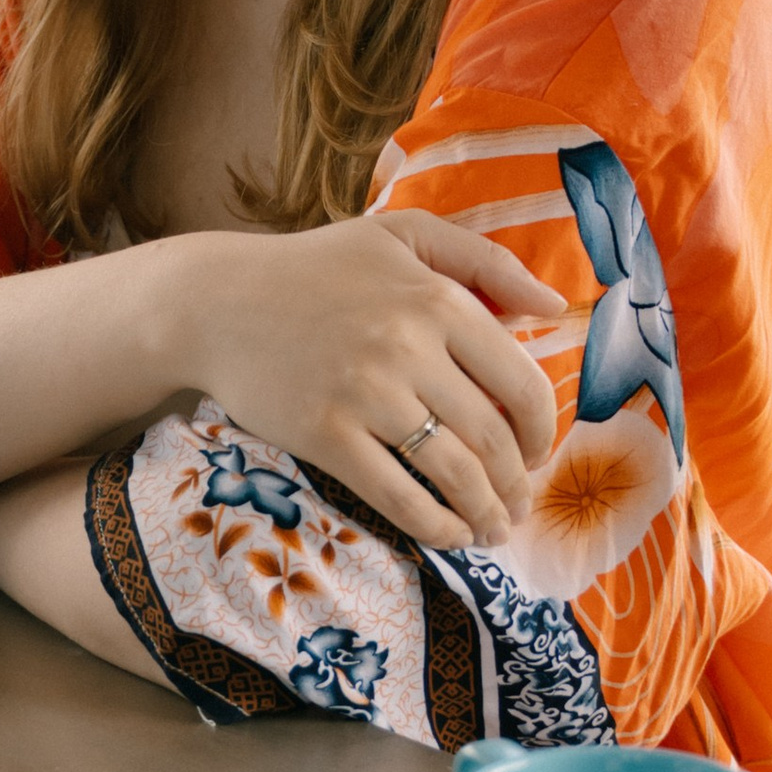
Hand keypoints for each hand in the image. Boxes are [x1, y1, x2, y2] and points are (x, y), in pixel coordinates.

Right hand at [166, 211, 567, 553]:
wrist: (216, 301)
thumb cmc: (315, 267)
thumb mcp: (401, 236)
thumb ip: (483, 261)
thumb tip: (555, 306)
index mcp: (437, 299)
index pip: (521, 384)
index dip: (541, 433)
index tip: (535, 455)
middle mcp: (408, 345)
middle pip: (492, 439)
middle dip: (516, 486)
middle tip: (517, 506)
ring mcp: (365, 392)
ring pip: (454, 474)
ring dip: (486, 514)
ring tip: (492, 530)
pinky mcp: (325, 433)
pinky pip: (399, 496)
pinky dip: (436, 527)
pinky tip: (449, 535)